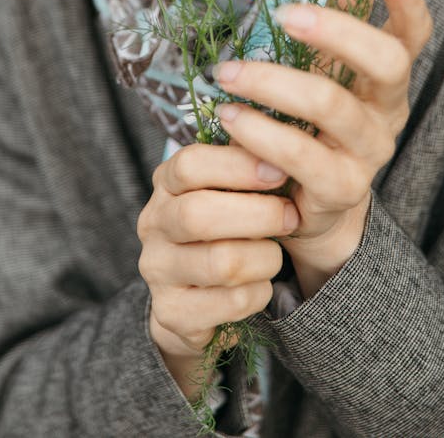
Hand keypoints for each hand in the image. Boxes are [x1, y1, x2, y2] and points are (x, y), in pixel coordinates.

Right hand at [136, 142, 297, 396]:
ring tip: (275, 253)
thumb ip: (247, 163)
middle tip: (290, 216)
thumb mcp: (231, 190)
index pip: (190, 164)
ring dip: (264, 257)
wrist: (199, 298)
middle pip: (200, 214)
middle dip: (257, 215)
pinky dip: (258, 293)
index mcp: (166, 183)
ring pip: (222, 263)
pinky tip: (260, 284)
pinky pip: (230, 303)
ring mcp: (157, 269)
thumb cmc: (228, 227)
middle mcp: (153, 222)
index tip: (279, 170)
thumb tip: (283, 132)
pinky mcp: (171, 312)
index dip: (237, 166)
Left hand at [214, 0, 431, 296]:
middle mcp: (388, 113)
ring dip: (273, 83)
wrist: (308, 207)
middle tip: (283, 13)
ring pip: (332, 107)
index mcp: (386, 79)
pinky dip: (261, 134)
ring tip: (227, 73)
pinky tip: (231, 117)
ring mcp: (368, 154)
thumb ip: (338, 21)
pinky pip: (302, 157)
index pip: (413, 36)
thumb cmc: (313, 125)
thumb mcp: (326, 70)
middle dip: (336, 31)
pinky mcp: (340, 189)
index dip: (409, 3)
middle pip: (386, 63)